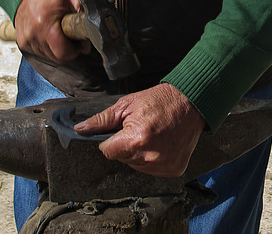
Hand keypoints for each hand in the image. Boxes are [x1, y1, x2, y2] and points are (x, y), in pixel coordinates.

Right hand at [14, 0, 90, 62]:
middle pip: (56, 57)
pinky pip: (39, 53)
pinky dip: (46, 47)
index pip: (62, 52)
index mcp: (45, 22)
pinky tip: (48, 34)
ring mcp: (26, 39)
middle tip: (70, 37)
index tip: (78, 43)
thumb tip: (89, 39)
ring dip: (56, 49)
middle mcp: (33, 33)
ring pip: (48, 57)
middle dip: (67, 50)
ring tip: (58, 33)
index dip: (74, 51)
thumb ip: (83, 14)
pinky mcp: (22, 42)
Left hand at [74, 83, 205, 176]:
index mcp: (135, 140)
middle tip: (139, 127)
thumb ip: (102, 120)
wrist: (190, 102)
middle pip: (123, 159)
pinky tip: (161, 142)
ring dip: (139, 153)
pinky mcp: (174, 170)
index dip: (111, 141)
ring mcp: (163, 165)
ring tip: (151, 134)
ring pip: (136, 166)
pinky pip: (153, 171)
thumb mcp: (126, 104)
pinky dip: (153, 159)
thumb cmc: (158, 100)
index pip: (108, 152)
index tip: (120, 131)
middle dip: (126, 145)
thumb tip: (81, 129)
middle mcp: (150, 156)